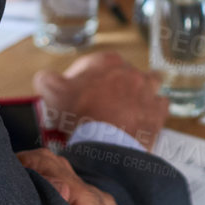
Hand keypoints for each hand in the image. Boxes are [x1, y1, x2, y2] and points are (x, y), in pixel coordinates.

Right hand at [34, 52, 167, 150]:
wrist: (105, 143)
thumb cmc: (80, 114)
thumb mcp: (53, 93)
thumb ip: (46, 79)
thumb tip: (44, 78)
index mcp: (107, 62)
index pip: (93, 65)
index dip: (81, 80)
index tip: (76, 95)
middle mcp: (131, 71)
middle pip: (120, 75)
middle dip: (111, 86)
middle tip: (99, 105)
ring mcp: (148, 90)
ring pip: (148, 84)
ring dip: (139, 93)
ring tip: (126, 108)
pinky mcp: (158, 111)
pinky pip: (160, 105)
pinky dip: (152, 111)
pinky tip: (141, 119)